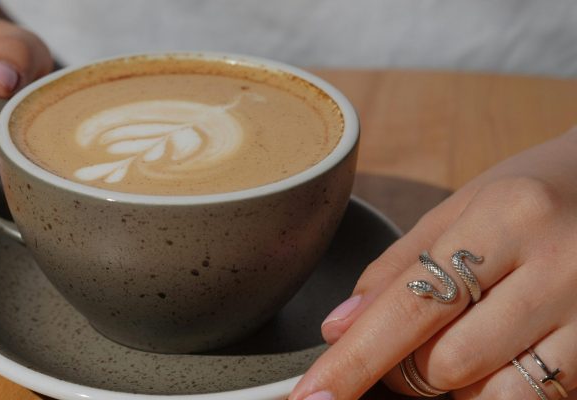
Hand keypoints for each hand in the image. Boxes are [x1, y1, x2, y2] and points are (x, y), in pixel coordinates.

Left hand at [290, 127, 576, 399]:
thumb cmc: (532, 196)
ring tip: (463, 341)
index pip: (410, 305)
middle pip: (445, 362)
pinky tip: (501, 354)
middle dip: (405, 370)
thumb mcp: (459, 209)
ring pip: (488, 394)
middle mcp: (558, 267)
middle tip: (403, 347)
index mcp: (508, 217)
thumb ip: (396, 269)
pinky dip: (497, 390)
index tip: (312, 395)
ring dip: (454, 385)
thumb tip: (339, 328)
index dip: (353, 360)